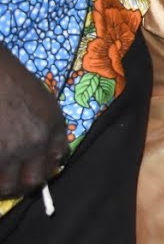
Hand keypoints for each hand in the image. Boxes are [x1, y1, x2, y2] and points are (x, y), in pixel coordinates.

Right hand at [0, 45, 66, 197]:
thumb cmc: (13, 80)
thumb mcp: (43, 101)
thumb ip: (49, 128)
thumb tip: (49, 155)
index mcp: (52, 127)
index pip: (55, 161)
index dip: (44, 168)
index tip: (33, 169)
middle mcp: (33, 143)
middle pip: (32, 182)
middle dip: (23, 185)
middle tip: (12, 181)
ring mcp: (7, 152)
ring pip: (6, 186)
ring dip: (2, 184)